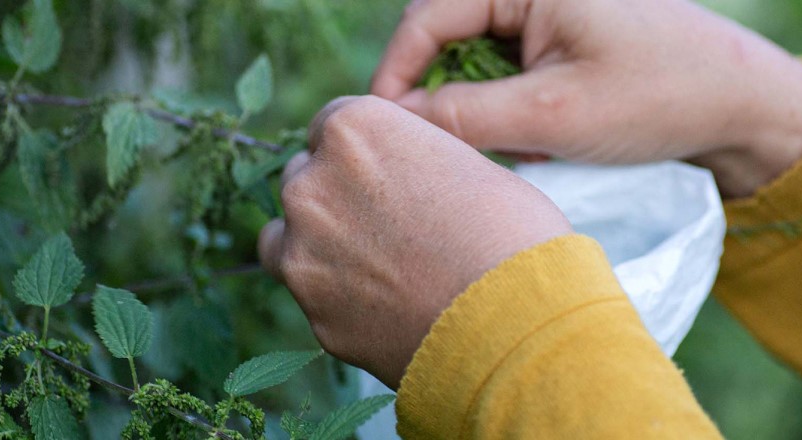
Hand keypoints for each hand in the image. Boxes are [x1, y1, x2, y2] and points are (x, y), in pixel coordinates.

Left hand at [257, 96, 571, 387]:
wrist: (514, 324)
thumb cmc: (511, 235)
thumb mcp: (470, 165)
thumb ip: (415, 159)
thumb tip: (406, 175)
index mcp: (355, 130)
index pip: (334, 123)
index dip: (365, 150)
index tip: (390, 172)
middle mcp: (313, 184)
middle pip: (305, 177)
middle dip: (337, 196)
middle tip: (389, 224)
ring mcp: (304, 253)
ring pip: (287, 238)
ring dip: (318, 244)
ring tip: (375, 266)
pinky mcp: (313, 315)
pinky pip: (314, 297)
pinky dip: (338, 299)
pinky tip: (386, 307)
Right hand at [371, 0, 801, 197]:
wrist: (744, 104)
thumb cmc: (658, 97)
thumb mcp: (554, 115)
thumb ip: (465, 116)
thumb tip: (394, 122)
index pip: (428, 17)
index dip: (398, 77)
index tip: (389, 134)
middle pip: (447, 37)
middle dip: (450, 97)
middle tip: (470, 148)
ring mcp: (547, 9)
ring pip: (476, 60)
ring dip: (485, 110)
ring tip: (529, 146)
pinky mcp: (561, 37)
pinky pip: (508, 71)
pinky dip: (514, 111)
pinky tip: (548, 140)